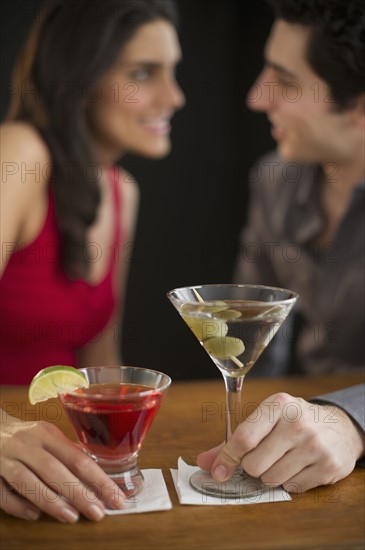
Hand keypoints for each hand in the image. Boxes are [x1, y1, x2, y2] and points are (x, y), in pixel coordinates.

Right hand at [0, 412, 125, 521]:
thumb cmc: (25, 436)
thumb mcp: (47, 436)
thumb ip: (67, 453)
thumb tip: (97, 477)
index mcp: (46, 433)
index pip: (77, 458)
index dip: (98, 479)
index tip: (116, 497)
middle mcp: (26, 444)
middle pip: (55, 470)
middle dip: (79, 493)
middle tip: (98, 512)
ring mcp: (5, 458)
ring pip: (29, 481)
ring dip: (51, 501)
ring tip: (72, 517)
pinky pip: (3, 493)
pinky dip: (19, 506)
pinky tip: (35, 515)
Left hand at [197, 393, 364, 491]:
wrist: (339, 426)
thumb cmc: (293, 422)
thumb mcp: (266, 420)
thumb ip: (234, 441)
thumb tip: (204, 462)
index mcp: (278, 405)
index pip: (243, 438)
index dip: (227, 458)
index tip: (219, 471)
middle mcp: (298, 423)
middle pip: (254, 464)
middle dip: (252, 466)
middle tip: (263, 456)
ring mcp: (315, 445)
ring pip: (271, 479)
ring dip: (271, 475)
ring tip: (283, 459)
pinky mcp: (328, 466)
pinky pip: (292, 488)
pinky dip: (290, 482)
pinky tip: (299, 466)